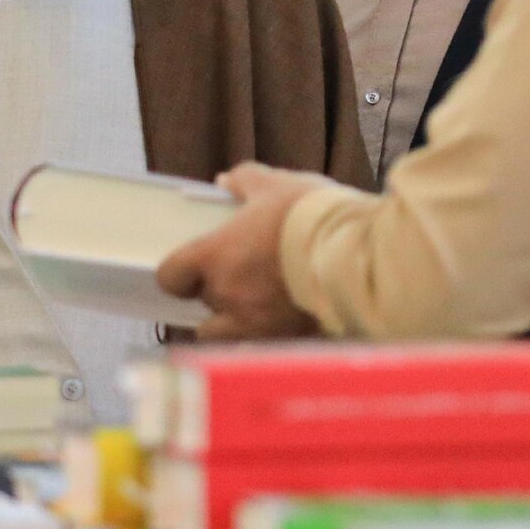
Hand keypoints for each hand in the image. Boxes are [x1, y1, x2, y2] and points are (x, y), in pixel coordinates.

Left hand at [158, 162, 332, 341]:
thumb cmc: (311, 216)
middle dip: (218, 298)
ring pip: (228, 337)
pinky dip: (271, 337)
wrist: (357, 253)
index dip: (179, 275)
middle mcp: (229, 296)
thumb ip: (246, 181)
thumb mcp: (277, 185)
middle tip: (241, 281)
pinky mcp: (287, 342)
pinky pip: (265, 347)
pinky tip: (290, 320)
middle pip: (203, 310)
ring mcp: (256, 325)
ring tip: (261, 309)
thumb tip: (226, 181)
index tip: (192, 270)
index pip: (171, 277)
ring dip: (236, 326)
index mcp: (217, 257)